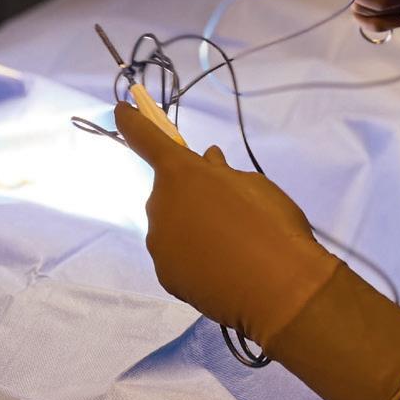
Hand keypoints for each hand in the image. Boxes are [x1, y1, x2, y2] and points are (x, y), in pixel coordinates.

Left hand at [113, 97, 399, 399]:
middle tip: (226, 212)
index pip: (147, 139)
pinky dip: (192, 258)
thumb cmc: (272, 224)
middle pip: (168, 192)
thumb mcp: (254, 185)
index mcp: (182, 173)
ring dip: (190, 228)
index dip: (132, 123)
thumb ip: (223, 173)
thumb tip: (208, 162)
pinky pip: (175, 256)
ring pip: (171, 226)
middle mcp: (160, 204)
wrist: (280, 288)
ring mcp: (159, 242)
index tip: (120, 111)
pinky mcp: (165, 275)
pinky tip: (220, 269)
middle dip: (188, 196)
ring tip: (230, 246)